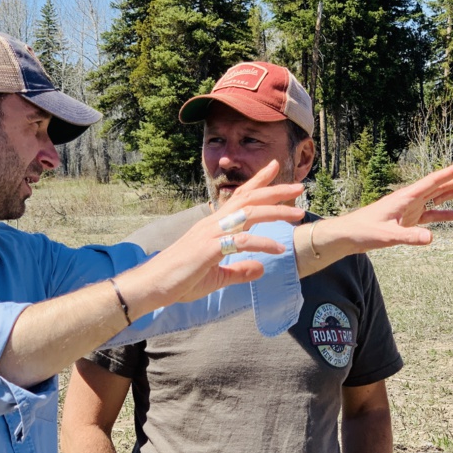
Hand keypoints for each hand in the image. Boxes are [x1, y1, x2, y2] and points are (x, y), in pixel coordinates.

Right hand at [120, 160, 304, 310]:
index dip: (258, 181)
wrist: (153, 284)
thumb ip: (239, 272)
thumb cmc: (179, 279)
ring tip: (298, 213)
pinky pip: (241, 242)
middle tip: (299, 186)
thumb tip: (260, 269)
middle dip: (275, 190)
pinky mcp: (209, 248)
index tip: (274, 167)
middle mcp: (213, 223)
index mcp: (214, 225)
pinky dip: (262, 244)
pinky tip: (279, 249)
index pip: (239, 197)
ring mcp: (211, 234)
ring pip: (248, 214)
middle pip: (248, 199)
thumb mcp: (217, 276)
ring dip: (276, 212)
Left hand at [313, 160, 452, 256]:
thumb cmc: (364, 231)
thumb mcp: (387, 235)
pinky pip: (431, 215)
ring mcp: (410, 209)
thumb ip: (409, 236)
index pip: (433, 182)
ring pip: (438, 198)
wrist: (348, 235)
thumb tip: (431, 237)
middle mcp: (409, 199)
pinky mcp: (408, 220)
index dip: (451, 173)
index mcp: (405, 197)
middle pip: (440, 186)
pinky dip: (446, 213)